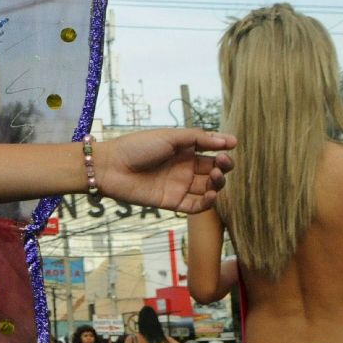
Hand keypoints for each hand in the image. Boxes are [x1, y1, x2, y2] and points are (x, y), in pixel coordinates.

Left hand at [96, 128, 234, 213]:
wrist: (110, 167)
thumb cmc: (137, 147)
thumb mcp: (170, 137)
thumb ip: (198, 138)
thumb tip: (228, 140)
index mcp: (183, 150)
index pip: (210, 151)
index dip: (222, 149)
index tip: (232, 145)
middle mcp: (183, 168)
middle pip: (212, 171)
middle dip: (222, 167)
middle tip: (222, 163)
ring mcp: (178, 186)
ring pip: (207, 188)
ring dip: (217, 184)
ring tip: (214, 176)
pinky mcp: (172, 202)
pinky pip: (195, 206)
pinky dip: (207, 202)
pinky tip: (211, 194)